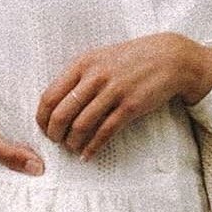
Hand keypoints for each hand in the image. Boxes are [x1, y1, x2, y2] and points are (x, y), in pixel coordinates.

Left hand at [36, 33, 211, 160]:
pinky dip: (92, 147)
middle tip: (56, 141)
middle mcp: (95, 77)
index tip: (44, 128)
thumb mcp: (100, 58)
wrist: (168, 57)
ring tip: (72, 148)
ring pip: (81, 126)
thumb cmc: (131, 59)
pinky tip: (88, 154)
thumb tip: (57, 102)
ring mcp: (113, 92)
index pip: (50, 95)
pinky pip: (104, 132)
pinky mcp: (130, 107)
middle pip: (62, 114)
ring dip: (72, 143)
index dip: (43, 118)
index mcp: (82, 64)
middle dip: (54, 133)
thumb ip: (79, 76)